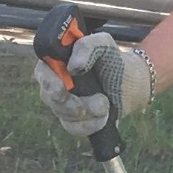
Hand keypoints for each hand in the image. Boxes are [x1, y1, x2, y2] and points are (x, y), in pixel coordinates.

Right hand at [31, 32, 153, 137]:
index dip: (48, 81)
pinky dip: (90, 125)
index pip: (42, 71)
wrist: (130, 85)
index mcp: (58, 62)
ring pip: (62, 113)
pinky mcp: (73, 120)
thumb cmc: (113, 61)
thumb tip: (73, 66)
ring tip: (105, 102)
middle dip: (67, 103)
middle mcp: (55, 82)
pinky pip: (73, 128)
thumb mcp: (104, 45)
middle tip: (83, 106)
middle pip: (47, 96)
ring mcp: (62, 102)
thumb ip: (88, 46)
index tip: (62, 88)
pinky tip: (103, 117)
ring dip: (87, 111)